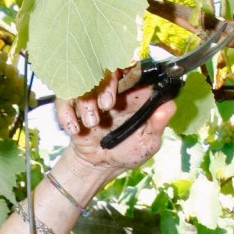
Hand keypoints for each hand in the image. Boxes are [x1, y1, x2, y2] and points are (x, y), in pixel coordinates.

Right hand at [55, 72, 175, 177]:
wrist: (101, 166)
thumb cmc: (127, 151)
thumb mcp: (147, 142)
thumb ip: (157, 125)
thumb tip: (169, 107)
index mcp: (135, 93)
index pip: (133, 67)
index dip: (130, 67)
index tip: (127, 79)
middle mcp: (113, 89)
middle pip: (107, 67)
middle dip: (105, 84)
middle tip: (107, 105)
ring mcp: (92, 95)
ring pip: (84, 80)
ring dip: (86, 101)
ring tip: (92, 123)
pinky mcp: (73, 104)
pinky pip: (64, 97)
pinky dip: (66, 112)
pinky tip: (75, 129)